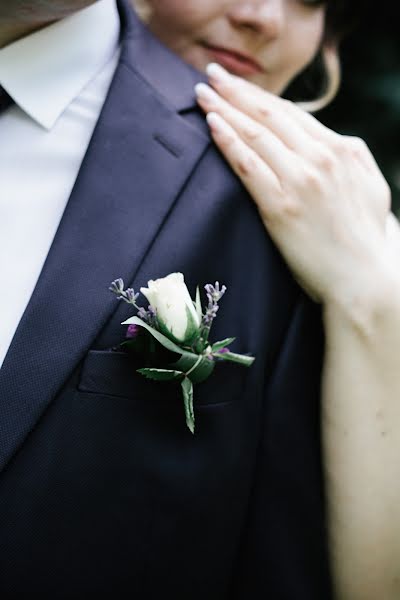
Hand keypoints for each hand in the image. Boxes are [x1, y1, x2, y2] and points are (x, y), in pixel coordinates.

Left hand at [195, 63, 392, 305]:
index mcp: (343, 150)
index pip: (293, 114)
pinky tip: (211, 124)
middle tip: (210, 74)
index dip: (261, 96)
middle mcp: (321, 158)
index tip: (239, 85)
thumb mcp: (370, 188)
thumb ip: (350, 160)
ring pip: (255, 134)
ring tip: (201, 93)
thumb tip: (334, 142)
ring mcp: (300, 180)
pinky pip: (247, 164)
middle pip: (270, 114)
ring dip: (224, 109)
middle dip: (236, 91)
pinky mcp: (280, 206)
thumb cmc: (366, 239)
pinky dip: (228, 141)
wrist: (363, 280)